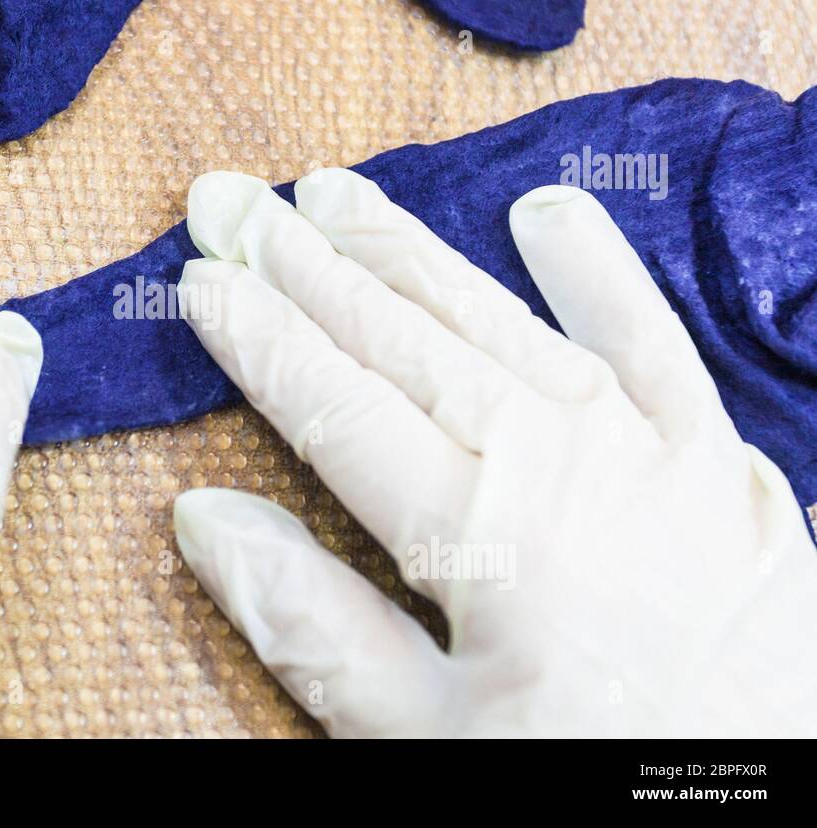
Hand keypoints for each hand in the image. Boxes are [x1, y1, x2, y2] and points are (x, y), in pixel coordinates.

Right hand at [172, 169, 815, 736]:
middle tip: (235, 203)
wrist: (769, 794)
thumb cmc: (584, 772)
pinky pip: (649, 336)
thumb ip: (312, 621)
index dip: (258, 336)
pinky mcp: (712, 452)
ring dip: (407, 250)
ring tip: (335, 194)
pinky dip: (597, 272)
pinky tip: (545, 213)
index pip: (332, 401)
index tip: (202, 276)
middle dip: (304, 264)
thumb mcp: (424, 736)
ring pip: (495, 316)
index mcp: (472, 527)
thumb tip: (203, 516)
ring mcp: (639, 441)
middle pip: (399, 337)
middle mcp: (550, 455)